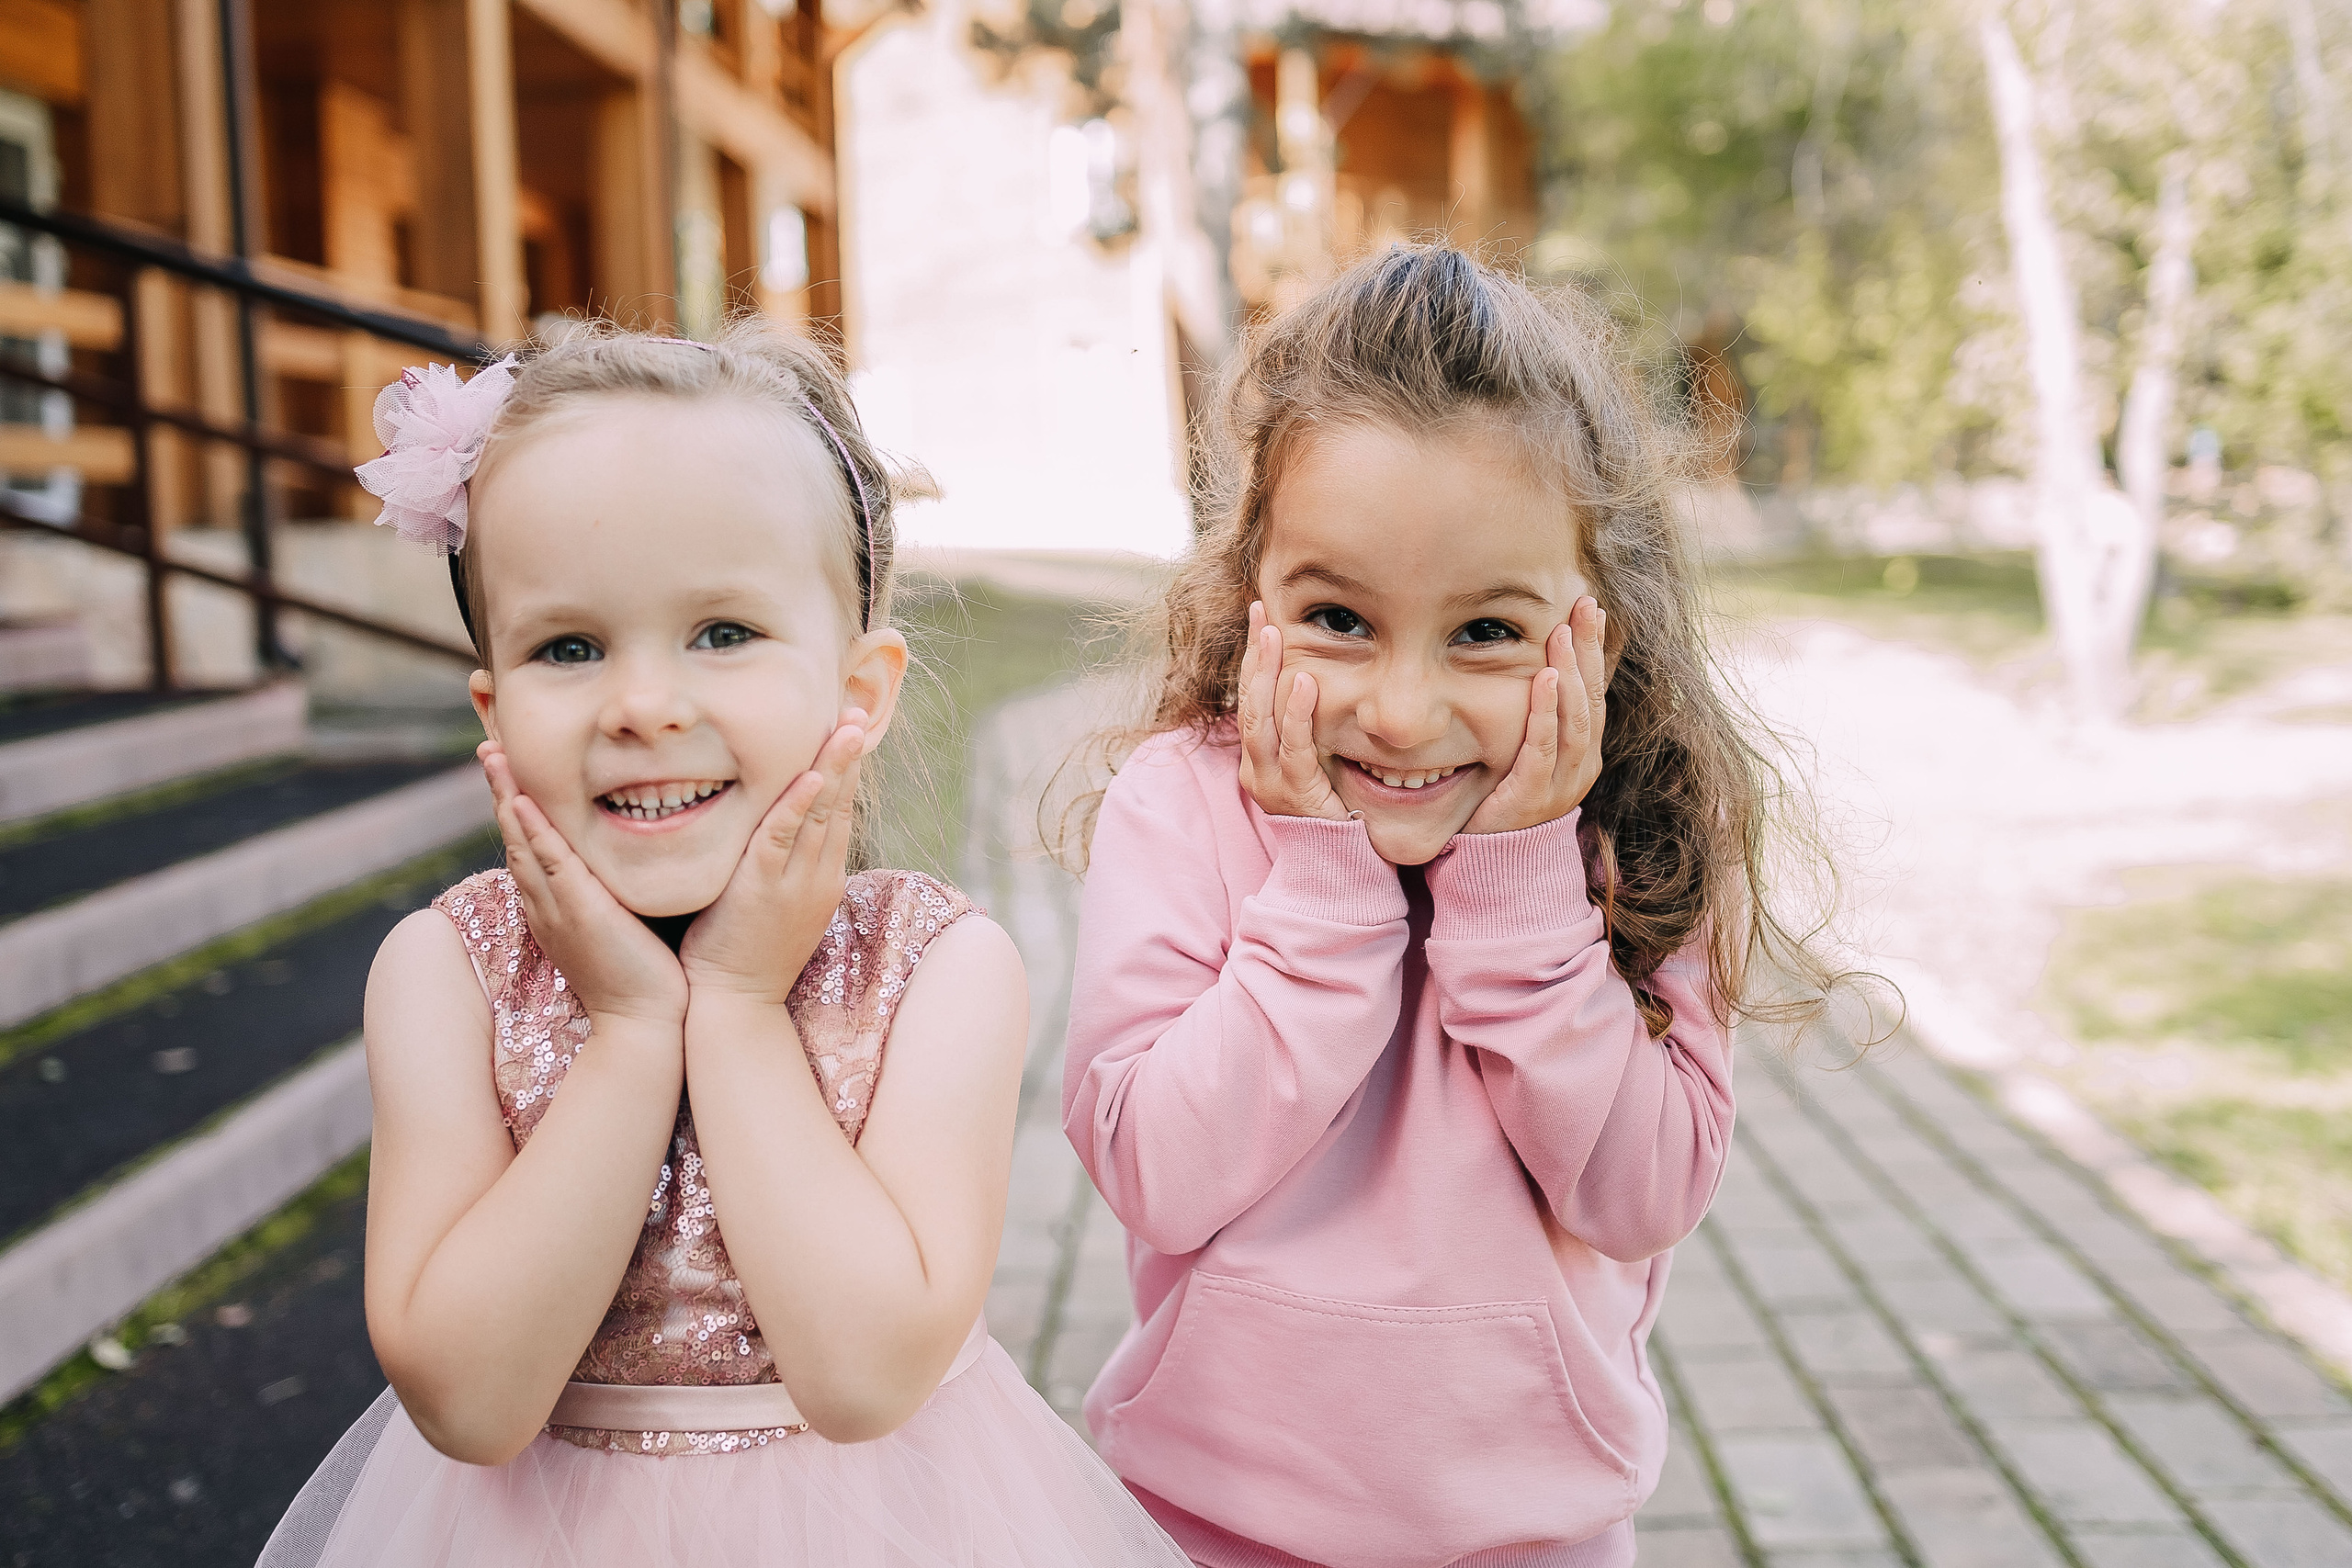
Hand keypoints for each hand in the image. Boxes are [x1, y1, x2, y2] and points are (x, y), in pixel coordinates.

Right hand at [479, 742, 687, 1028]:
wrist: (644, 1023)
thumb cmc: (642, 976)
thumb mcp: (621, 922)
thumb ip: (616, 890)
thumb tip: (629, 859)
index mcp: (554, 905)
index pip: (529, 845)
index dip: (515, 806)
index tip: (509, 767)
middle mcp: (546, 903)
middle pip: (515, 837)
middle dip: (501, 790)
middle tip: (489, 746)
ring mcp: (557, 908)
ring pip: (524, 843)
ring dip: (507, 797)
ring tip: (493, 755)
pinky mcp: (580, 913)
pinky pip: (551, 864)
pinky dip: (534, 832)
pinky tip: (523, 802)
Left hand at [680, 712, 865, 1007]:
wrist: (734, 1006)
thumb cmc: (744, 957)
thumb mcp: (775, 908)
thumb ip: (780, 869)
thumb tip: (776, 836)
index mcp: (823, 878)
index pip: (839, 812)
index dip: (846, 768)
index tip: (849, 729)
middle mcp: (819, 876)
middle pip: (840, 804)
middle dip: (849, 754)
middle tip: (858, 710)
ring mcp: (796, 883)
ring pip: (821, 814)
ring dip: (835, 766)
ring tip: (848, 725)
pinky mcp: (764, 889)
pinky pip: (783, 838)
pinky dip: (797, 805)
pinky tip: (810, 776)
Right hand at [1236, 602, 1348, 821]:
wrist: (1337, 868)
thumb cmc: (1334, 814)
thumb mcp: (1317, 765)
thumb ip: (1311, 732)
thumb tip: (1322, 683)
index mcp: (1257, 759)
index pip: (1250, 699)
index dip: (1254, 658)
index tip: (1261, 618)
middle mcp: (1255, 769)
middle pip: (1247, 702)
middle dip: (1254, 654)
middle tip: (1261, 611)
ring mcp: (1270, 784)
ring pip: (1260, 721)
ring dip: (1267, 674)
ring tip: (1275, 635)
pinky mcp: (1295, 795)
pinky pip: (1293, 748)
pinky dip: (1298, 713)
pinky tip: (1304, 681)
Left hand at [1463, 597, 1607, 835]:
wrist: (1493, 865)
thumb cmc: (1506, 803)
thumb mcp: (1527, 756)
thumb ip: (1536, 719)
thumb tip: (1534, 666)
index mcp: (1583, 754)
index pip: (1596, 693)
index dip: (1596, 651)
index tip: (1591, 608)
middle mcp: (1582, 767)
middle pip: (1593, 698)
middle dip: (1590, 649)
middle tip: (1585, 604)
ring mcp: (1562, 785)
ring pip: (1576, 720)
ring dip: (1571, 673)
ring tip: (1563, 634)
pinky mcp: (1534, 797)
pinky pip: (1544, 748)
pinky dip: (1546, 712)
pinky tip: (1544, 679)